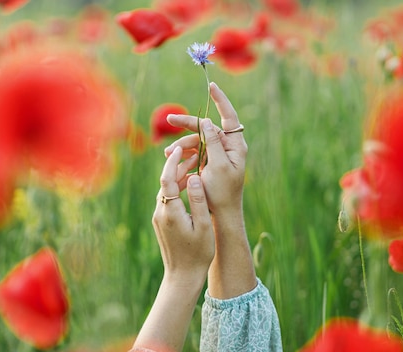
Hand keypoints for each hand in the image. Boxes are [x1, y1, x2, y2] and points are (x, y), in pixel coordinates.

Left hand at [153, 146, 214, 277]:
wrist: (182, 276)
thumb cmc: (198, 254)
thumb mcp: (203, 226)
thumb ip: (199, 200)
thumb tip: (195, 177)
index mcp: (171, 212)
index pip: (167, 178)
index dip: (173, 161)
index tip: (181, 148)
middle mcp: (161, 212)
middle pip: (165, 181)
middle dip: (177, 166)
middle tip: (193, 154)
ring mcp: (159, 218)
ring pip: (166, 190)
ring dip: (177, 177)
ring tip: (194, 167)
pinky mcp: (161, 223)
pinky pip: (167, 199)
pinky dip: (176, 189)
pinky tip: (189, 187)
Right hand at [165, 82, 247, 218]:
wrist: (221, 214)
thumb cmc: (222, 192)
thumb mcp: (218, 166)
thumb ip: (214, 142)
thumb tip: (208, 121)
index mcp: (235, 146)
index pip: (229, 116)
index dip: (220, 100)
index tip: (212, 86)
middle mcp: (227, 147)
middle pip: (206, 128)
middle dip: (187, 125)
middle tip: (170, 120)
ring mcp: (217, 155)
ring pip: (197, 141)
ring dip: (182, 146)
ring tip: (167, 154)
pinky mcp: (208, 163)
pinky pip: (194, 153)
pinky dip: (184, 156)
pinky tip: (172, 160)